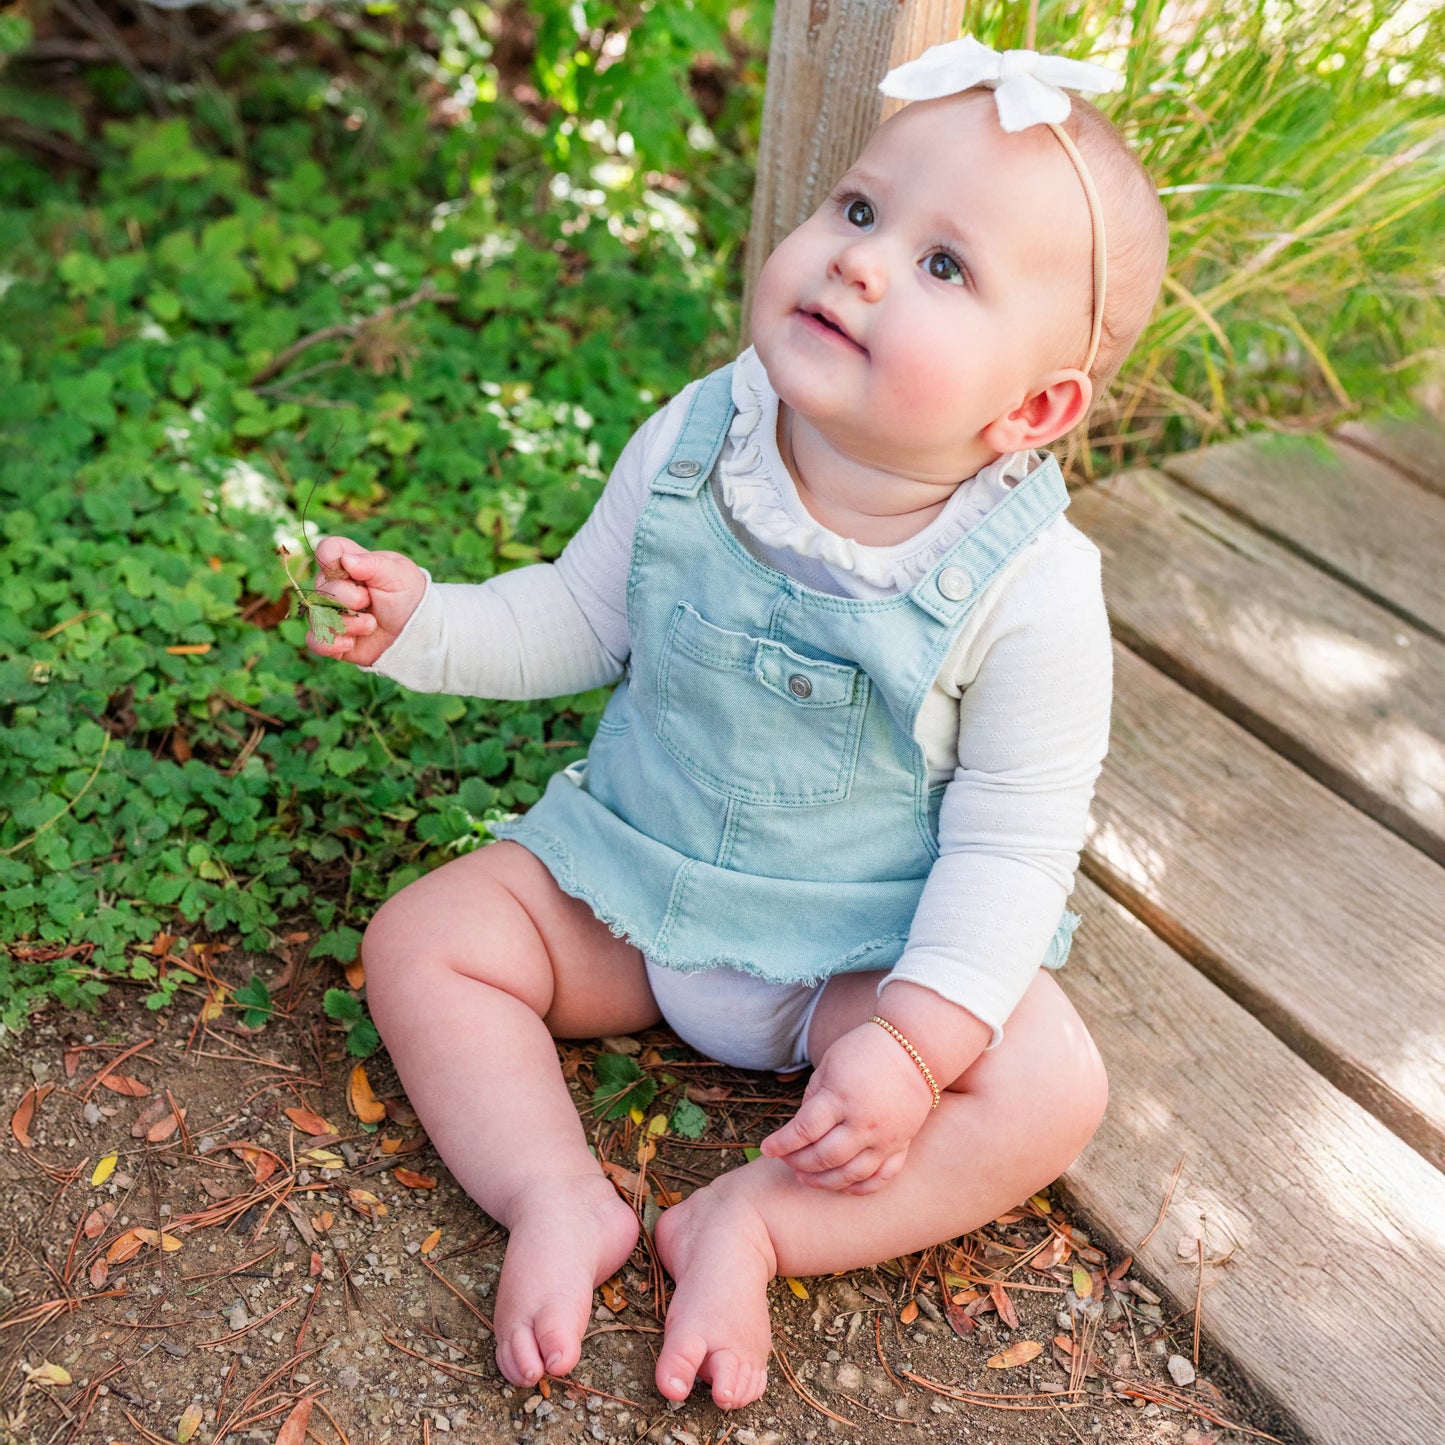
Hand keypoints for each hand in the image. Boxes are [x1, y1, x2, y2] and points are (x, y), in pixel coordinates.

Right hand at [305, 536, 426, 666]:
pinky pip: (314, 642)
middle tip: (369, 602)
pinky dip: (331, 644)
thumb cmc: (408, 596)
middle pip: (321, 586)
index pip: (327, 550)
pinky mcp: (334, 638)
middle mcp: (337, 586)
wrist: (418, 632)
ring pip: (317, 615)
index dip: (330, 558)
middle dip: (348, 597)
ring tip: (371, 625)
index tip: (351, 571)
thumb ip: (372, 564)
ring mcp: (332, 612)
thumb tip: (346, 560)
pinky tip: (350, 643)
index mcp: (352, 564)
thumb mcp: (398, 574)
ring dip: (346, 623)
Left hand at [758, 1022, 935, 1194]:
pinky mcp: (901, 1144)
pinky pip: (882, 1177)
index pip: (804, 1130)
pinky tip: (843, 1187)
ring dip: (824, 1182)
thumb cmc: (865, 1051)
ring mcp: (885, 1138)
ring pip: (851, 1174)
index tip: (767, 1148)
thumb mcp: (828, 1066)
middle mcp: (863, 1123)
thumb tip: (800, 1129)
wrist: (915, 1048)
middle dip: (799, 1163)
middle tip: (786, 1162)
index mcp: (840, 1098)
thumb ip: (812, 1098)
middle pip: (824, 1157)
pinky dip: (861, 1188)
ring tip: (806, 1179)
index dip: (782, 1143)